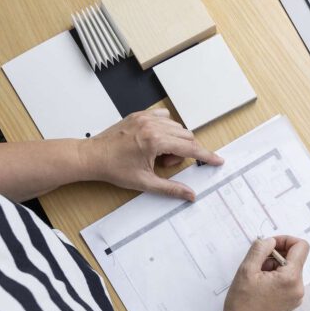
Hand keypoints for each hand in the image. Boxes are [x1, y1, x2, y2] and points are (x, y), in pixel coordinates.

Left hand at [80, 108, 222, 200]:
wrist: (92, 157)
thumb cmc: (115, 169)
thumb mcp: (145, 183)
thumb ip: (171, 188)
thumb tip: (190, 195)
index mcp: (155, 141)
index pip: (189, 148)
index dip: (206, 156)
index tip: (217, 160)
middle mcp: (152, 126)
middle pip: (186, 136)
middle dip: (183, 152)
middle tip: (164, 164)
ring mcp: (146, 118)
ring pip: (176, 127)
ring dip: (174, 141)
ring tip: (156, 155)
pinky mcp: (139, 115)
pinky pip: (164, 117)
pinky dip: (166, 128)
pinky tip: (155, 140)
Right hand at [220, 236, 309, 310]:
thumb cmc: (242, 304)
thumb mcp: (246, 269)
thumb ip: (260, 249)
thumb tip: (270, 241)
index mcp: (291, 278)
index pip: (301, 246)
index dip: (285, 240)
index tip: (270, 245)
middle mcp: (298, 288)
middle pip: (294, 258)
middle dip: (276, 255)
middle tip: (257, 263)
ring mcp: (296, 297)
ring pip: (290, 270)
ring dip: (274, 267)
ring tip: (256, 278)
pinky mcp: (290, 303)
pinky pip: (287, 282)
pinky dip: (275, 278)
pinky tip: (260, 286)